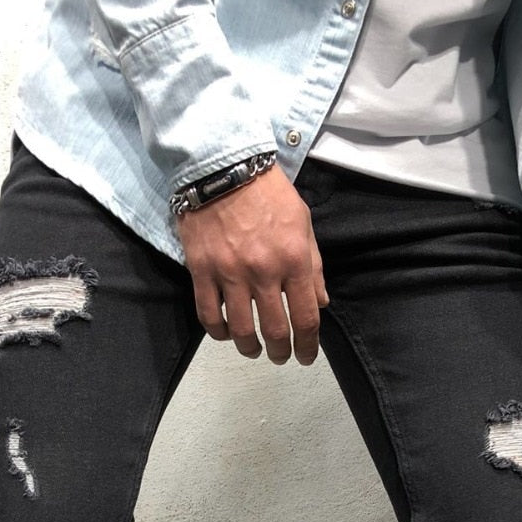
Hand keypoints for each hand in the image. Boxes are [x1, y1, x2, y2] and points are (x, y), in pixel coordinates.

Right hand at [177, 166, 328, 365]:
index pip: (306, 318)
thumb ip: (313, 266)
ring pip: (240, 330)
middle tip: (280, 355)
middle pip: (274, 331)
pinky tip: (226, 333)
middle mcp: (263, 271)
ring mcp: (230, 273)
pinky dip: (219, 332)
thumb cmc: (267, 193)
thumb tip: (319, 303)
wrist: (223, 166)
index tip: (306, 355)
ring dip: (249, 348)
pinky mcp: (202, 271)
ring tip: (253, 349)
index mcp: (293, 260)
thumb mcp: (302, 223)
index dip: (308, 345)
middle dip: (280, 352)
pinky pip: (209, 315)